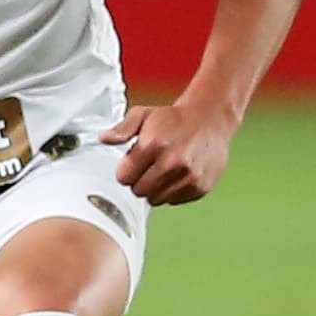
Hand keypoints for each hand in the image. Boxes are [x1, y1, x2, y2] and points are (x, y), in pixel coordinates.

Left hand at [99, 99, 237, 205]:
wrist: (211, 119)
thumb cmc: (174, 119)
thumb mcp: (143, 115)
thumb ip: (122, 129)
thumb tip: (104, 139)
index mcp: (153, 144)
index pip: (123, 177)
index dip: (125, 171)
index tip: (132, 163)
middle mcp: (172, 162)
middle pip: (138, 191)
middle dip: (139, 181)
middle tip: (148, 167)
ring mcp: (188, 176)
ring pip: (155, 199)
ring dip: (155, 188)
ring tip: (163, 170)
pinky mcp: (200, 187)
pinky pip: (174, 200)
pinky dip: (172, 191)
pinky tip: (177, 174)